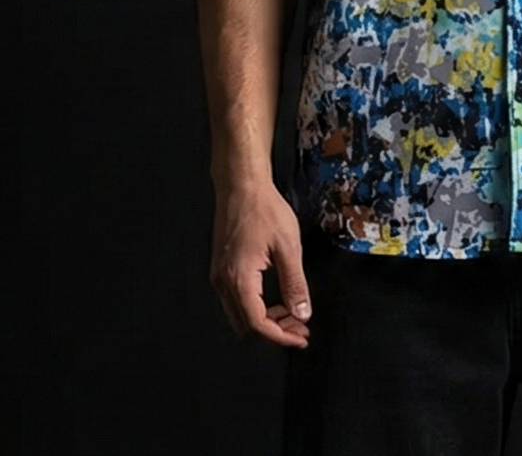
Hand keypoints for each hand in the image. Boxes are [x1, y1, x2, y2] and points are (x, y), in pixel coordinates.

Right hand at [210, 179, 311, 347]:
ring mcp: (218, 276)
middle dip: (274, 331)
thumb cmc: (264, 210)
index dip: (281, 336)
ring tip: (291, 313)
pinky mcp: (220, 268)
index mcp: (239, 280)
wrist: (241, 185)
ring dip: (264, 320)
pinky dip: (255, 307)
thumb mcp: (287, 246)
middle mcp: (223, 283)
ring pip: (239, 314)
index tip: (301, 337)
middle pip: (245, 325)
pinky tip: (274, 298)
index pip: (257, 324)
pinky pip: (235, 300)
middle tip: (299, 327)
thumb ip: (294, 284)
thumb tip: (302, 314)